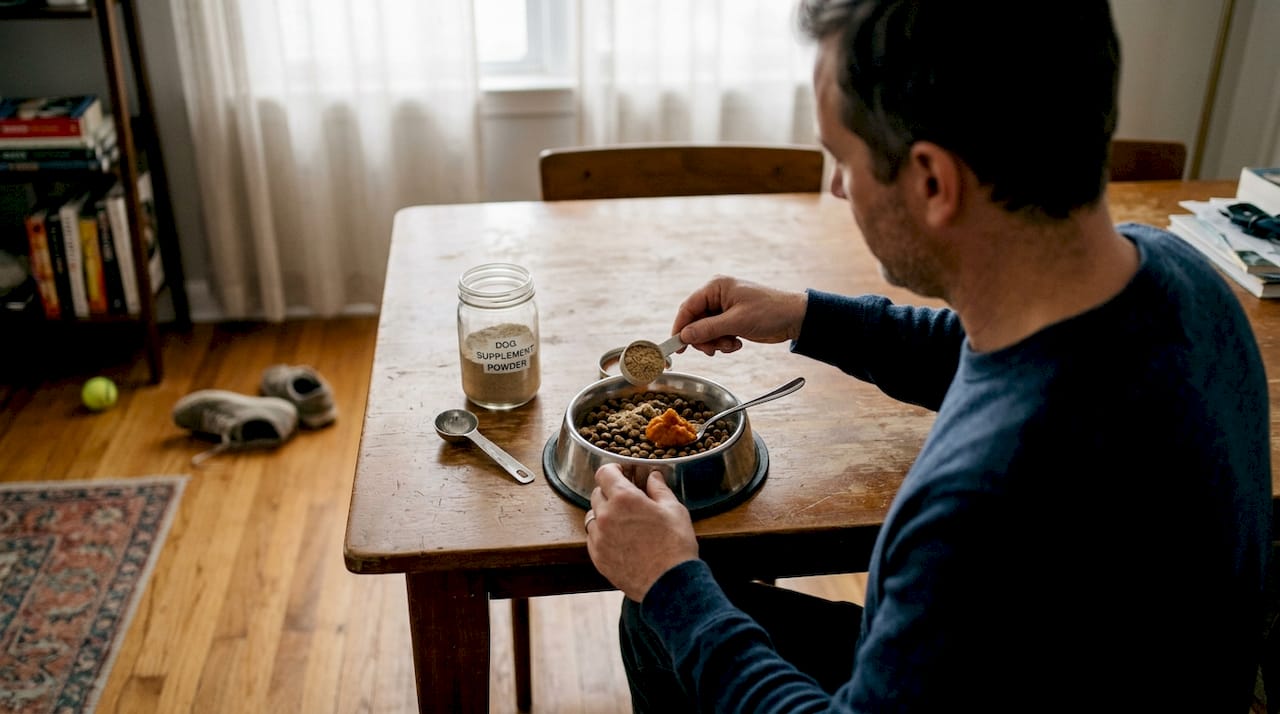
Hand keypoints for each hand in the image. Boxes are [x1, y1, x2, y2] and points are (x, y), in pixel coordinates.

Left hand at [585, 464, 698, 601]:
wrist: (669, 584)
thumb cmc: (675, 545)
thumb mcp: (674, 510)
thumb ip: (659, 489)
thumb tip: (653, 476)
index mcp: (623, 498)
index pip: (604, 472)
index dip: (613, 470)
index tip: (622, 474)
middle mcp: (605, 516)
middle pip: (597, 493)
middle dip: (610, 492)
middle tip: (628, 500)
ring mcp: (599, 538)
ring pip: (593, 517)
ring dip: (604, 515)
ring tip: (624, 523)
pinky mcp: (597, 558)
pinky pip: (593, 538)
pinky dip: (603, 535)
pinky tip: (620, 540)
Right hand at [671, 276, 807, 356]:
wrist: (795, 318)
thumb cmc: (770, 312)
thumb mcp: (736, 322)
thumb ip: (707, 329)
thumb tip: (684, 336)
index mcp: (716, 287)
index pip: (688, 307)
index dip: (680, 327)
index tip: (677, 346)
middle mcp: (717, 295)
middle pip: (695, 321)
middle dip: (703, 338)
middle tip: (713, 350)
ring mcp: (724, 308)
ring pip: (705, 331)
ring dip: (716, 342)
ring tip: (732, 345)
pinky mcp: (731, 319)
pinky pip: (716, 334)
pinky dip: (724, 342)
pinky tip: (737, 343)